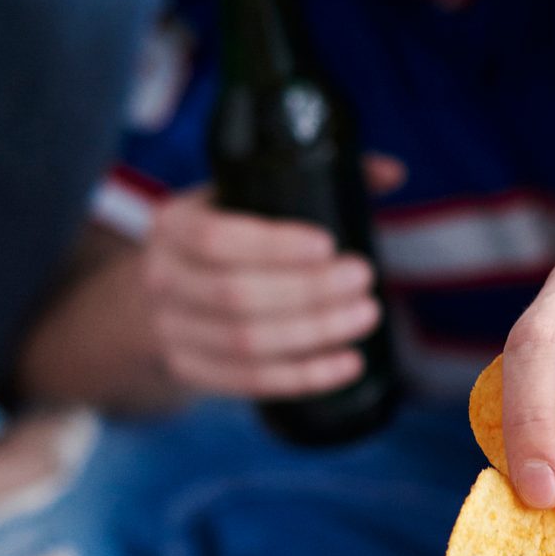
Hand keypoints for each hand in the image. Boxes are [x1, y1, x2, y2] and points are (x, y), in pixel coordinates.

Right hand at [141, 158, 400, 398]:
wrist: (163, 293)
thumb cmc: (223, 237)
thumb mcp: (243, 198)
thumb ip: (312, 180)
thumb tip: (393, 174)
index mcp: (171, 225)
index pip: (215, 238)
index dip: (273, 245)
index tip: (328, 244)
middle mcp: (162, 279)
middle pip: (236, 296)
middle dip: (308, 291)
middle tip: (363, 277)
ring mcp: (171, 331)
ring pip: (247, 344)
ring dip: (315, 333)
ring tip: (366, 315)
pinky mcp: (191, 370)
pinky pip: (251, 381)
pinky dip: (305, 376)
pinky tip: (348, 363)